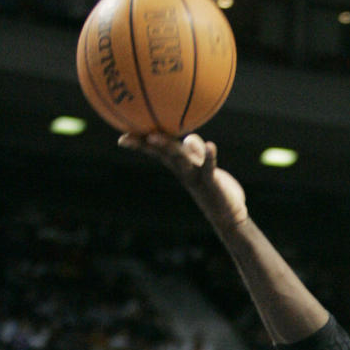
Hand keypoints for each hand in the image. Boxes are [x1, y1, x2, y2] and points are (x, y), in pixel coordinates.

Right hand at [118, 132, 248, 230]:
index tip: (122, 139)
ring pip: (179, 158)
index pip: (157, 152)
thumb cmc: (212, 186)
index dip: (140, 145)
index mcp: (178, 165)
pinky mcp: (210, 181)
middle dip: (150, 144)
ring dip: (168, 148)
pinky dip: (209, 156)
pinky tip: (211, 146)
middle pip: (164, 153)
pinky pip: (209, 166)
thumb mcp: (200, 164)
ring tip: (156, 137)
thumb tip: (188, 139)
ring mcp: (195, 175)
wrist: (228, 213)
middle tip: (132, 136)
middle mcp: (183, 170)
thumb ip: (194, 150)